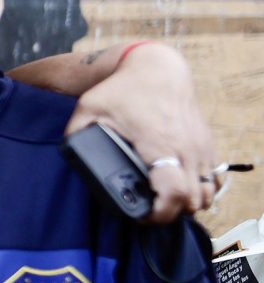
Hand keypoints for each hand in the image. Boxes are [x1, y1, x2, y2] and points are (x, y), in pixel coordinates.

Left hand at [65, 42, 215, 222]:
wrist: (157, 67)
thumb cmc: (123, 88)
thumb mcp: (90, 107)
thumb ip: (75, 132)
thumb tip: (67, 153)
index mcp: (158, 144)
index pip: (174, 193)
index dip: (160, 213)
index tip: (142, 215)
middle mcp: (185, 149)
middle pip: (193, 200)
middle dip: (172, 213)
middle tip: (149, 211)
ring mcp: (199, 146)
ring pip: (208, 191)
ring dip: (190, 203)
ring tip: (165, 202)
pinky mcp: (206, 143)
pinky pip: (215, 177)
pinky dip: (203, 188)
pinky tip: (184, 189)